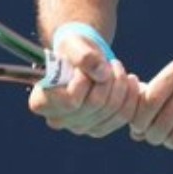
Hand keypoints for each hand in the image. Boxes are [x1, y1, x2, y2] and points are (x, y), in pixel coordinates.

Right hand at [28, 34, 142, 137]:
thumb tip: (101, 73)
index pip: (70, 100)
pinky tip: (130, 80)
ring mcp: (78, 128)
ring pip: (110, 109)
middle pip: (93, 104)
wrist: (83, 59)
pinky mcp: (98, 129)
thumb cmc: (73, 50)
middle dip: (107, 78)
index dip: (84, 80)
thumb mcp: (73, 44)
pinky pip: (122, 116)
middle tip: (110, 63)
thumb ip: (83, 55)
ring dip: (120, 84)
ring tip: (118, 68)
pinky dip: (131, 97)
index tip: (86, 64)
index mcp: (41, 102)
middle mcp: (57, 120)